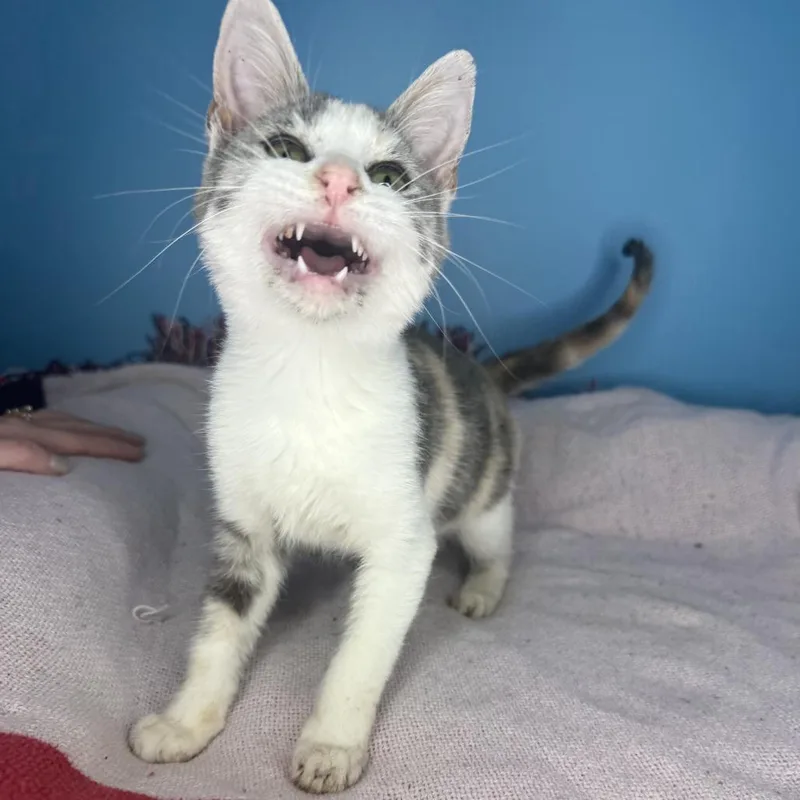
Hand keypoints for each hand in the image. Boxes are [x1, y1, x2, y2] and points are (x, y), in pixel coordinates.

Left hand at [0, 409, 144, 474]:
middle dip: (109, 434)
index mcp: (22, 436)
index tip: (139, 453)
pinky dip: (66, 422)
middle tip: (140, 441)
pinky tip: (68, 426)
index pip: (75, 441)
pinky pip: (44, 420)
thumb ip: (20, 455)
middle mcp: (22, 425)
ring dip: (91, 427)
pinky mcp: (2, 427)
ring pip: (61, 421)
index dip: (109, 447)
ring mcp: (11, 423)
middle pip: (74, 428)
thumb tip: (65, 465)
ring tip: (114, 433)